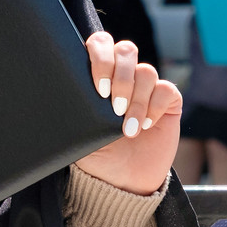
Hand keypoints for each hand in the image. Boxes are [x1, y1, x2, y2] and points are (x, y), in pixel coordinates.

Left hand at [73, 32, 182, 195]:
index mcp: (99, 75)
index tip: (99, 89)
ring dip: (136, 100)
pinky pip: (166, 89)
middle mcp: (124, 75)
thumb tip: (57, 94)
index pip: (100, 44)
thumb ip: (73, 110)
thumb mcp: (77, 133)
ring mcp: (147, 87)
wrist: (122, 181)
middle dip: (120, 77)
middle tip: (114, 107)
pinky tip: (145, 125)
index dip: (101, 57)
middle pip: (126, 50)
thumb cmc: (96, 155)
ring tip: (128, 128)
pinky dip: (155, 107)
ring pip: (146, 71)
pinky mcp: (168, 101)